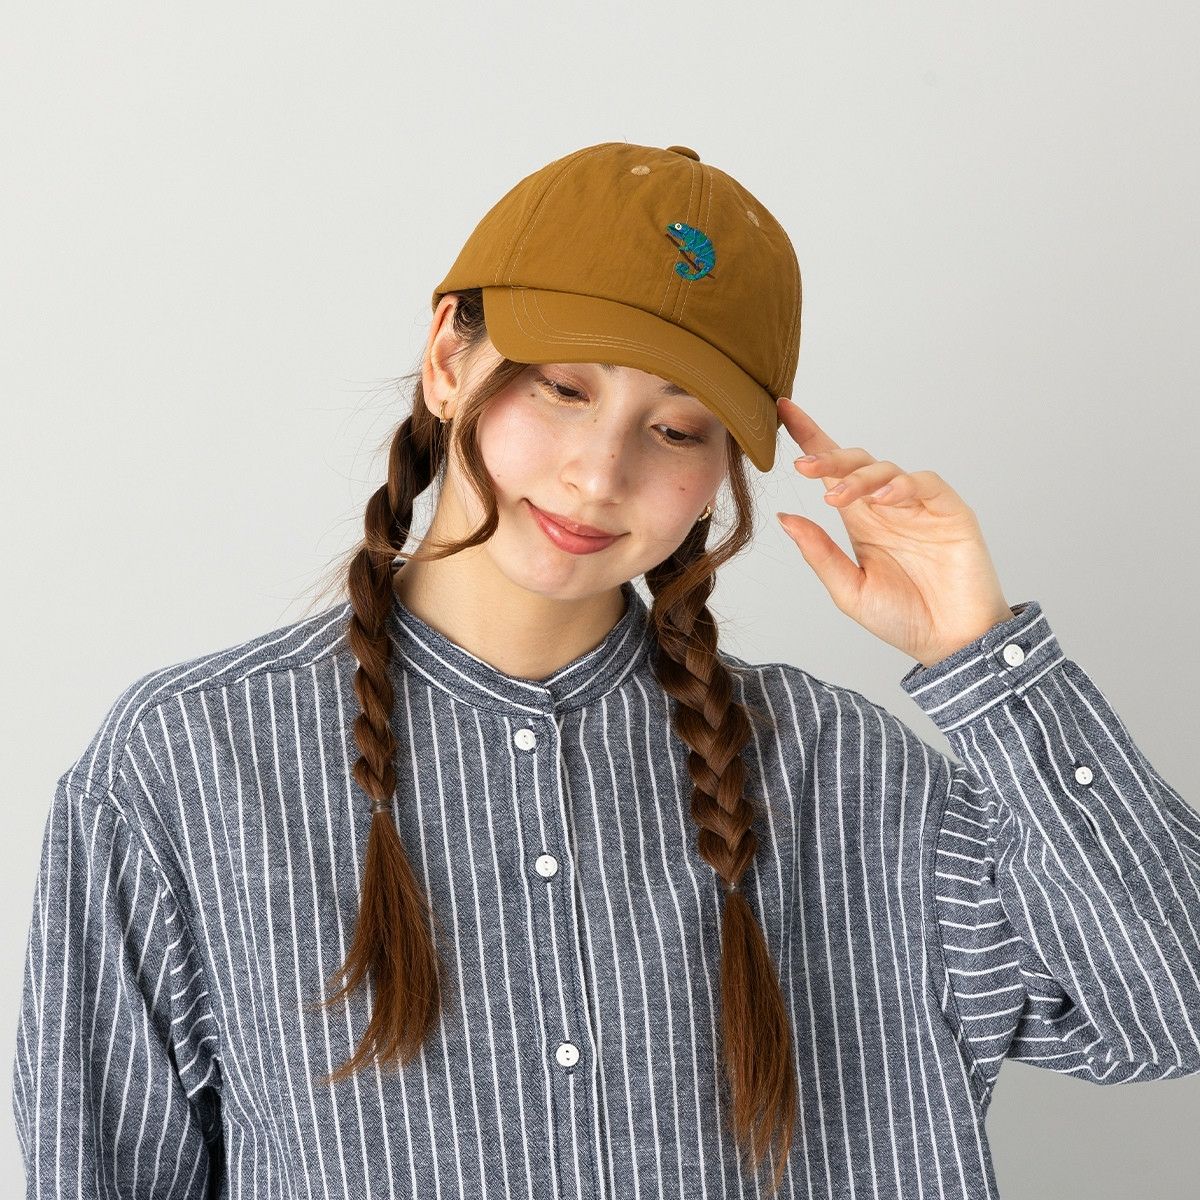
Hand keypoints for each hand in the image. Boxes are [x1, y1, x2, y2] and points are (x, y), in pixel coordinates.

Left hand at [774, 396, 1013, 668]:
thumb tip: (785, 516)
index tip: (782, 411)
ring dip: (859, 477)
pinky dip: (901, 486)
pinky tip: (882, 499)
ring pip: (886, 469)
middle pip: (855, 462)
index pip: (832, 470)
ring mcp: (918, 506)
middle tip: (803, 466)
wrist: (950, 643)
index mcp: (860, 520)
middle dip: (828, 457)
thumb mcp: (848, 589)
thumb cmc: (902, 618)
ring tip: (837, 497)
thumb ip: (819, 552)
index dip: (810, 439)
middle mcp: (887, 506)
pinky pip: (924, 483)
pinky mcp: (949, 510)